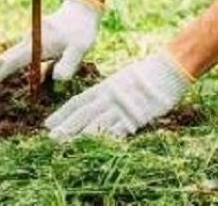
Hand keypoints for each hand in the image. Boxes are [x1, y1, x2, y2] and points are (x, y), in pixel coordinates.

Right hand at [0, 0, 101, 87]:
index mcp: (37, 43)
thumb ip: (68, 64)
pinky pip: (20, 56)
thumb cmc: (81, 30)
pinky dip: (10, 64)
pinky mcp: (34, 43)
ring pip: (11, 57)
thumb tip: (57, 80)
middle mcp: (29, 41)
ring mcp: (30, 41)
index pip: (13, 61)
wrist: (82, 10)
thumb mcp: (80, 48)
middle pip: (6, 58)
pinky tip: (0, 73)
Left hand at [44, 52, 191, 139]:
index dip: (62, 113)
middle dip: (66, 126)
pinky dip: (107, 139)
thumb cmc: (147, 74)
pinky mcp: (137, 116)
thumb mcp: (122, 79)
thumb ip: (108, 92)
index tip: (48, 124)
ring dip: (81, 136)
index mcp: (105, 86)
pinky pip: (119, 130)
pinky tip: (96, 148)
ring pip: (97, 123)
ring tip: (66, 146)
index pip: (78, 101)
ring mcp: (123, 107)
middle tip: (51, 138)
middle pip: (83, 113)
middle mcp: (110, 96)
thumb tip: (95, 102)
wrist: (169, 68)